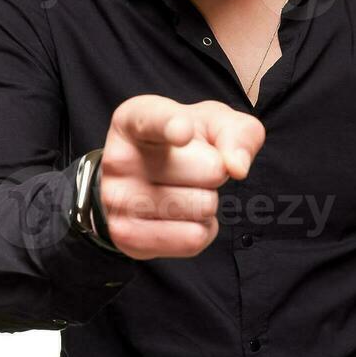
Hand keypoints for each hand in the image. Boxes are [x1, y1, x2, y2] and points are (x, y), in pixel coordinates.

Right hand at [98, 95, 265, 258]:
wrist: (148, 176)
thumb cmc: (188, 143)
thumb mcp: (217, 123)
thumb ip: (238, 133)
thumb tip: (238, 168)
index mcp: (136, 118)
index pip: (155, 120)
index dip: (172, 125)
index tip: (183, 132)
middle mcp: (118, 158)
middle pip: (210, 170)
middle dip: (218, 171)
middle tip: (194, 167)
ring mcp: (117, 199)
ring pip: (204, 206)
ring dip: (208, 201)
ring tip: (184, 189)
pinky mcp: (126, 236)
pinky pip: (193, 238)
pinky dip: (202, 229)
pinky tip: (182, 215)